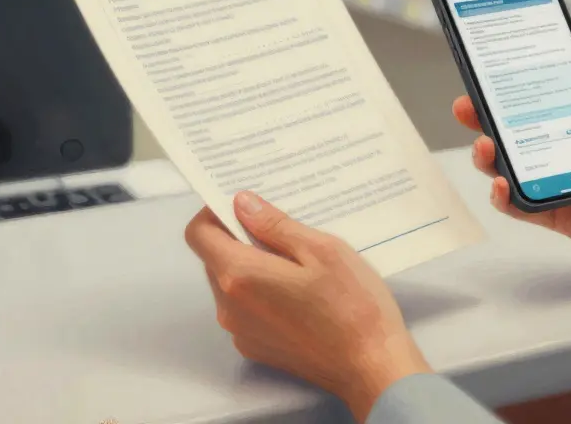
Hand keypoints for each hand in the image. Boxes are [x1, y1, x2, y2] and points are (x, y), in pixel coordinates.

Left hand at [186, 192, 429, 421]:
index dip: (214, 212)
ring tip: (297, 261)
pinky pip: (245, 308)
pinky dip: (261, 292)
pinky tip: (299, 292)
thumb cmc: (353, 305)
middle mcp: (229, 307)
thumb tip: (241, 203)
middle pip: (214, 258)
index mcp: (241, 276)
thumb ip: (275, 225)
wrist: (372, 367)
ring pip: (230, 283)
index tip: (243, 204)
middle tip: (281, 229)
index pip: (199, 234)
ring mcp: (241, 332)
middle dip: (239, 237)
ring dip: (252, 265)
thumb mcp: (322, 249)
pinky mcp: (256, 348)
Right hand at [453, 36, 570, 278]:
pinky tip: (501, 185)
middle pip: (522, 132)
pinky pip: (526, 207)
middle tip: (468, 106)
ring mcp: (568, 185)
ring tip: (486, 145)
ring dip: (492, 156)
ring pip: (516, 168)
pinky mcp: (565, 218)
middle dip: (489, 118)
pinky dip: (506, 198)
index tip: (492, 73)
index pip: (548, 99)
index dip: (518, 87)